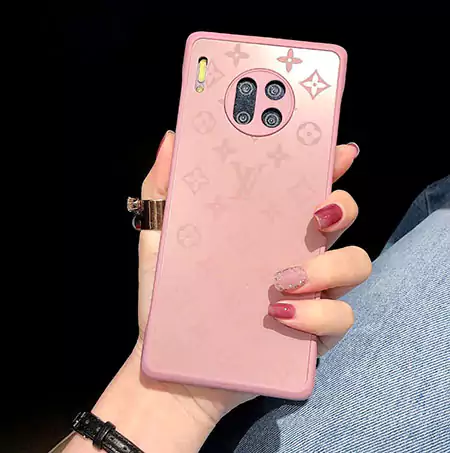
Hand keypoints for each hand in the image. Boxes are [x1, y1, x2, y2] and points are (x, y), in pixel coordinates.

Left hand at [135, 132, 369, 418]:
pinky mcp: (312, 333)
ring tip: (281, 278)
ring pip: (355, 264)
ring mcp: (309, 293)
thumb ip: (162, 188)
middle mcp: (295, 252)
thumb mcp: (159, 239)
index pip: (306, 186)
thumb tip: (172, 138)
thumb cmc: (168, 298)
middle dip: (342, 208)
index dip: (329, 164)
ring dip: (330, 266)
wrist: (174, 365)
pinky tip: (280, 315)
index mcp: (265, 226)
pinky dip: (318, 315)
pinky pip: (340, 318)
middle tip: (315, 217)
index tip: (338, 152)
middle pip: (344, 218)